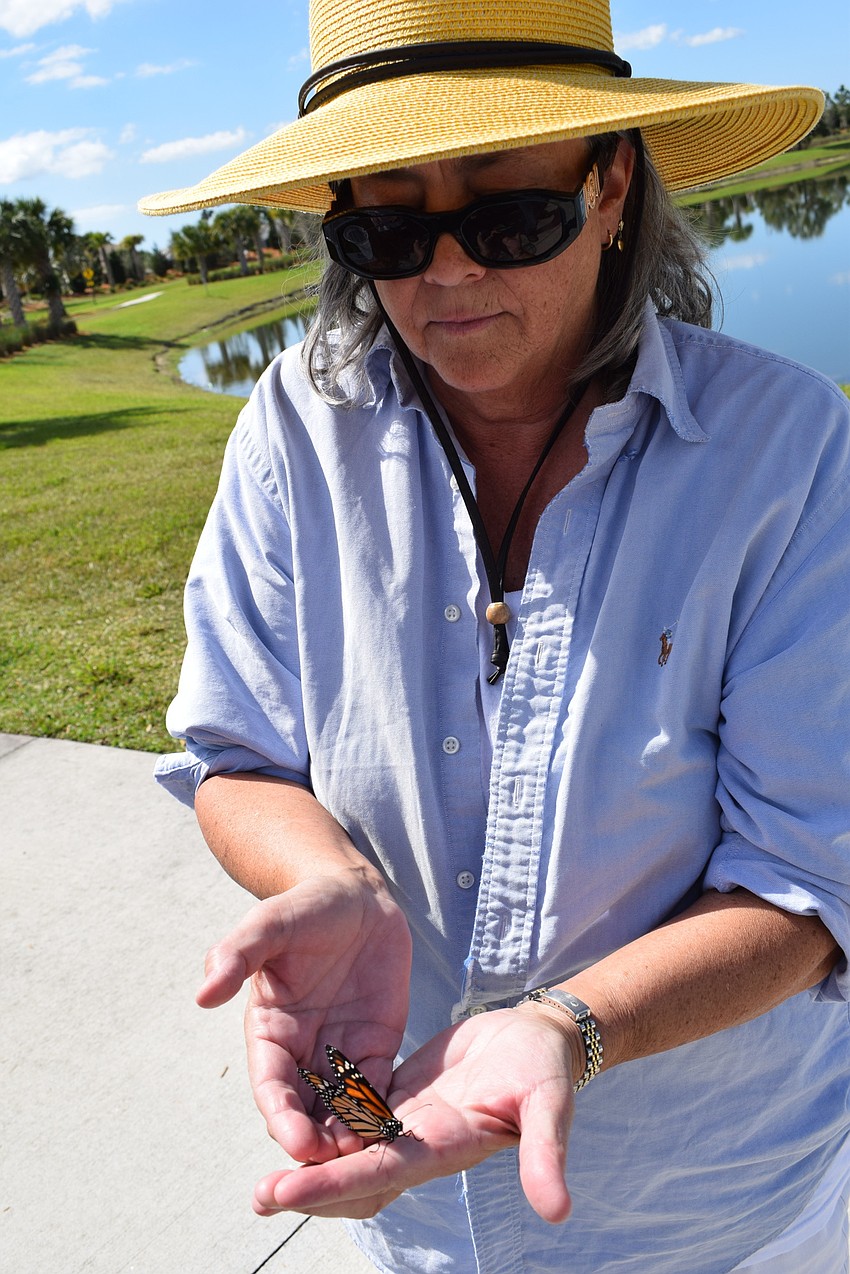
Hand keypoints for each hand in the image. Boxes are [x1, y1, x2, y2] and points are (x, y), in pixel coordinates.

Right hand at [196, 869, 411, 1163]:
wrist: (356, 896)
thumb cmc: (306, 907)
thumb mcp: (270, 922)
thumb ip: (237, 954)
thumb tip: (203, 993)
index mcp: (269, 1029)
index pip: (272, 1085)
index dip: (282, 1116)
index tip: (296, 1143)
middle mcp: (302, 1050)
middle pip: (305, 1110)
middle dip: (317, 1143)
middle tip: (338, 1168)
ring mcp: (340, 1051)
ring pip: (341, 1109)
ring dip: (350, 1137)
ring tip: (369, 1161)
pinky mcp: (376, 1046)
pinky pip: (378, 1089)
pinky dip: (381, 1115)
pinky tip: (396, 1136)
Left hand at [252, 1002, 581, 1224]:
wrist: (542, 1039)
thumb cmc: (546, 1068)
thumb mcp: (548, 1105)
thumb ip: (545, 1153)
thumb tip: (558, 1210)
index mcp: (443, 1147)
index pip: (376, 1174)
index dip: (331, 1185)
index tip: (284, 1190)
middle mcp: (418, 1143)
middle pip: (353, 1177)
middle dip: (308, 1189)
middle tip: (259, 1196)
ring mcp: (408, 1121)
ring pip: (350, 1150)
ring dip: (311, 1163)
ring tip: (266, 1177)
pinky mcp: (403, 1094)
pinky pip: (358, 1113)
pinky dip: (328, 1122)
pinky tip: (294, 1117)